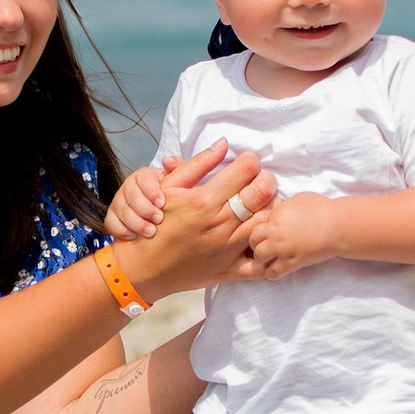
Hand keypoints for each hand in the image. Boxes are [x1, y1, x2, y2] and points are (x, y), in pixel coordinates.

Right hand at [105, 160, 175, 239]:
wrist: (155, 215)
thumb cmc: (168, 197)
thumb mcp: (177, 182)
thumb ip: (178, 170)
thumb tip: (168, 162)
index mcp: (144, 176)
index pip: (144, 178)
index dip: (152, 190)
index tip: (161, 202)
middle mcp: (128, 186)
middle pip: (131, 195)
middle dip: (145, 208)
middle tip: (159, 219)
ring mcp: (118, 201)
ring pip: (122, 210)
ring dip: (136, 222)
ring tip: (150, 232)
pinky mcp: (111, 216)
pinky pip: (111, 223)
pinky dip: (121, 230)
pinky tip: (134, 237)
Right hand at [111, 143, 275, 299]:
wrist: (144, 267)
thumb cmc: (155, 223)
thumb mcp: (169, 187)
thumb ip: (198, 164)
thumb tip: (224, 143)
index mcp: (204, 200)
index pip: (245, 170)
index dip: (251, 161)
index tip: (249, 162)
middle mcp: (219, 224)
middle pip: (262, 192)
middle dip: (267, 180)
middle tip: (262, 179)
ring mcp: (227, 249)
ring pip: (266, 222)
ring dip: (270, 208)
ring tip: (264, 204)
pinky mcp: (230, 270)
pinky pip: (261, 263)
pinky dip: (268, 249)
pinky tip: (265, 236)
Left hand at [246, 190, 341, 279]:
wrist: (337, 226)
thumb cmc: (322, 209)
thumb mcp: (298, 200)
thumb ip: (283, 207)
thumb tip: (277, 209)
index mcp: (276, 215)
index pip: (256, 223)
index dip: (260, 228)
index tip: (266, 232)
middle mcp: (276, 232)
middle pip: (253, 240)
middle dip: (256, 243)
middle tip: (264, 245)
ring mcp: (282, 249)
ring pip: (259, 257)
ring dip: (262, 258)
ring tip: (269, 258)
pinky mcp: (292, 262)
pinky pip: (272, 273)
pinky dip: (271, 273)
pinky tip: (276, 269)